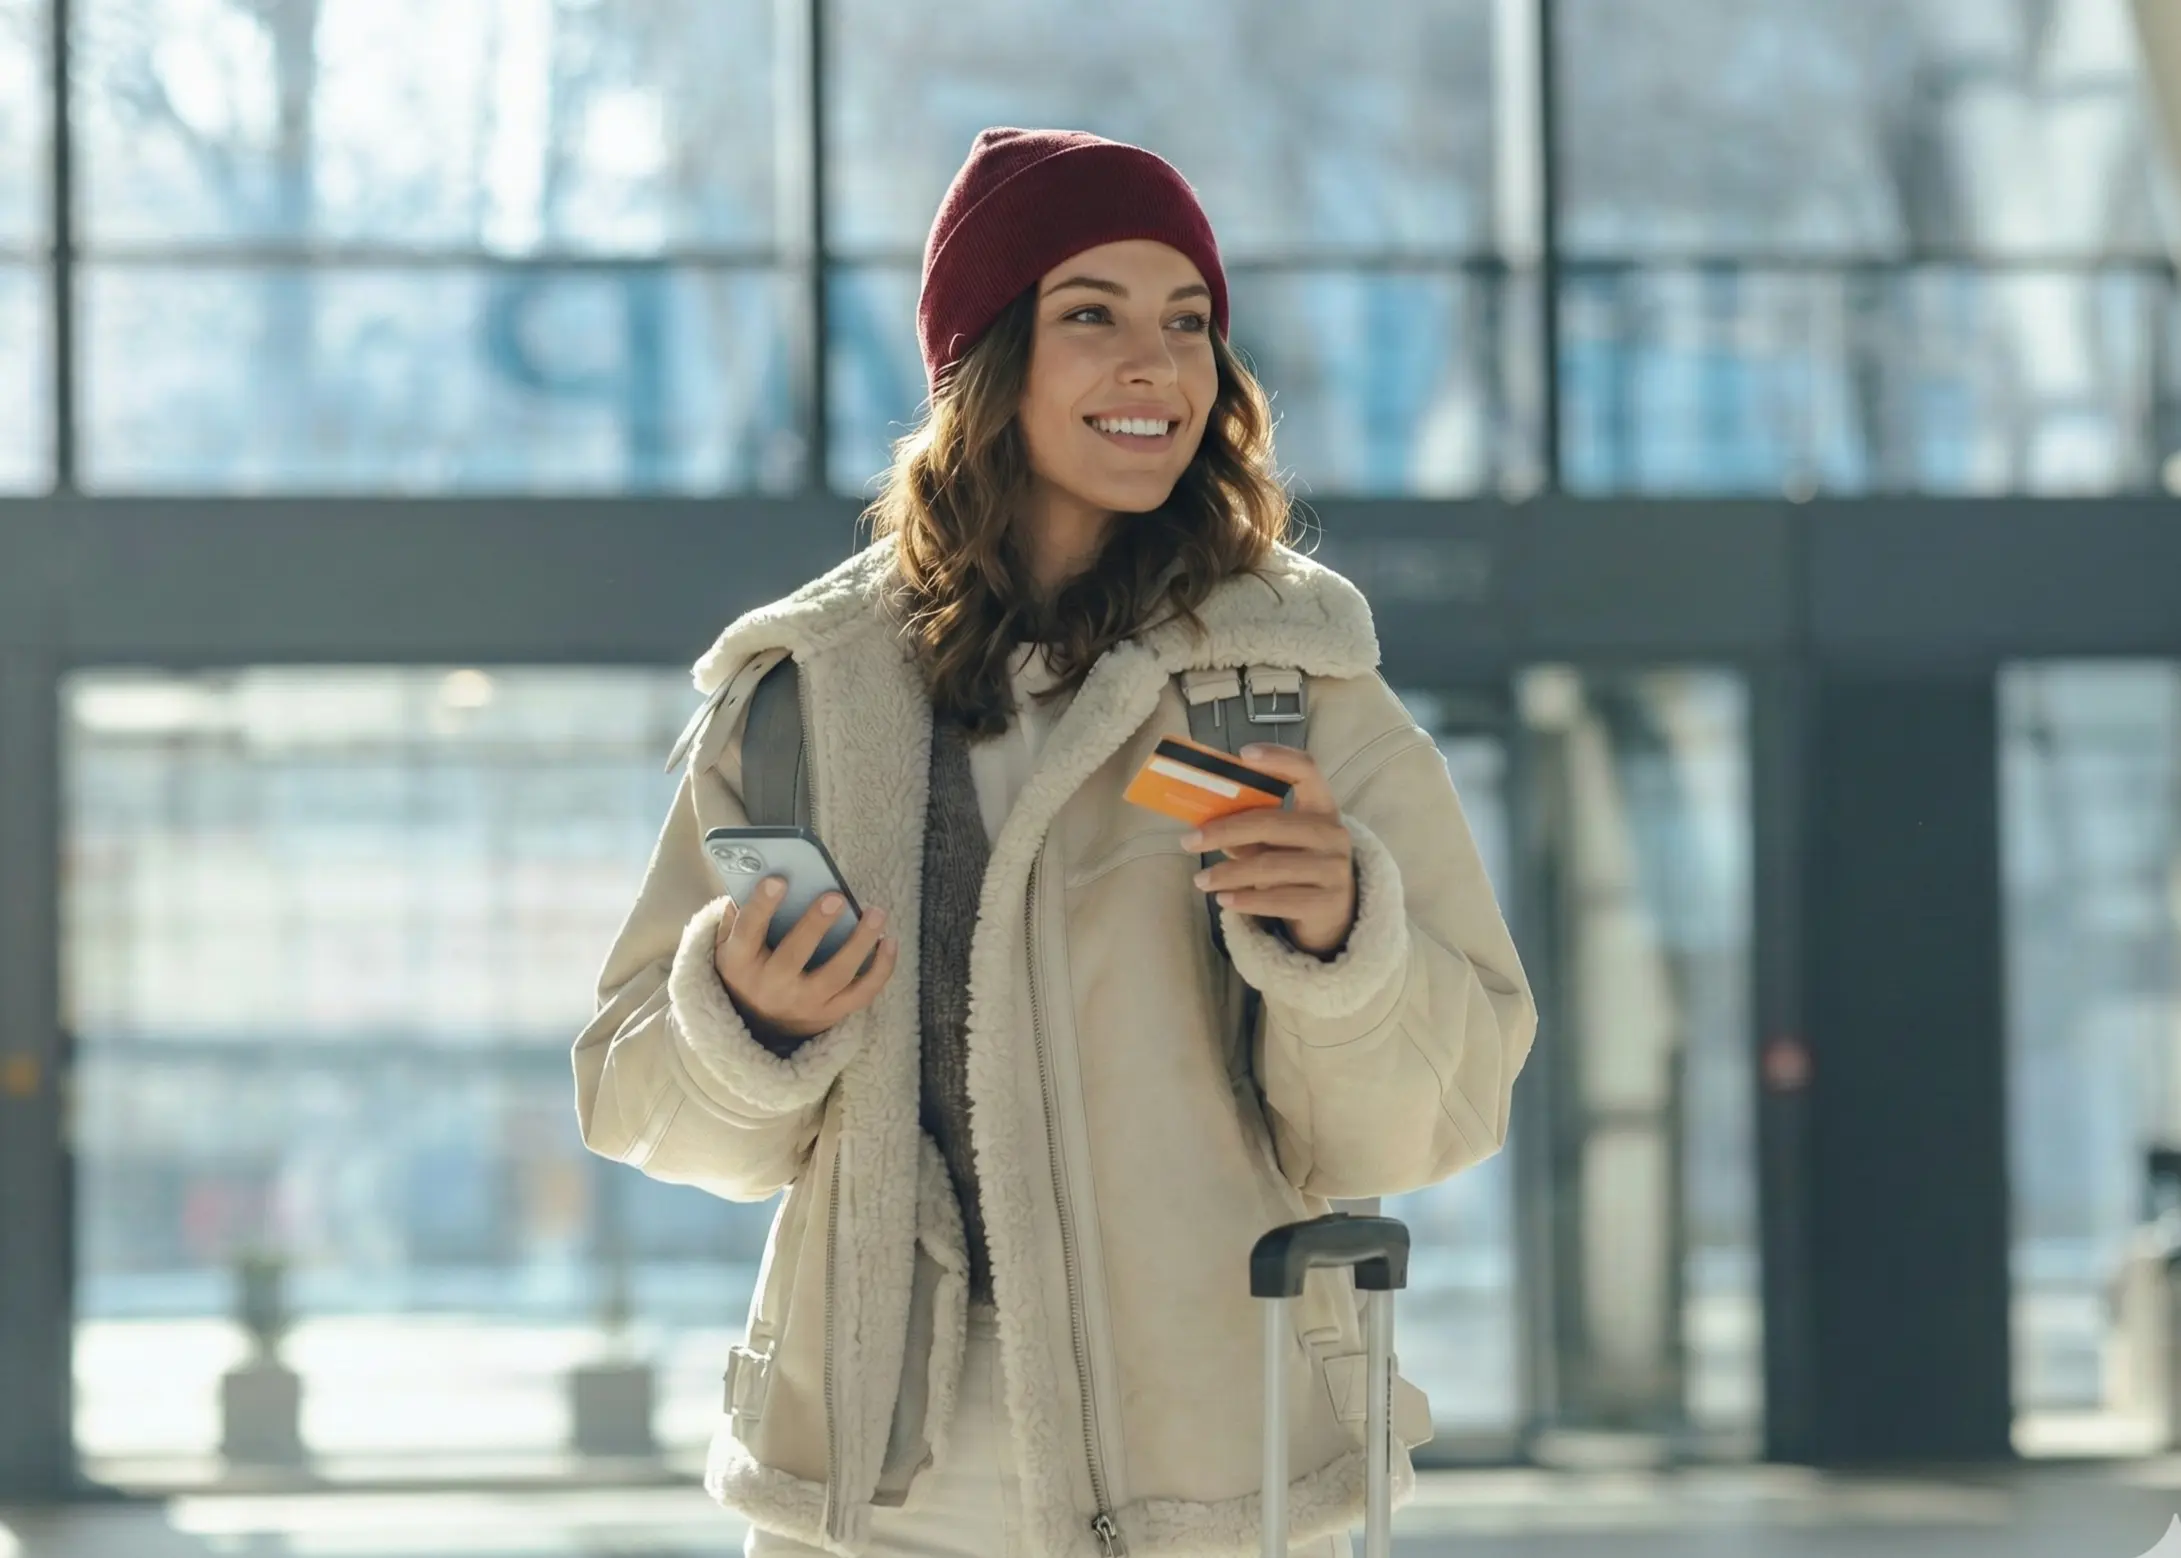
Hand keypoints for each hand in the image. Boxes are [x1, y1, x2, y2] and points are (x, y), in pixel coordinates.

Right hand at [713, 878, 897, 1042]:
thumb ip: (740, 912)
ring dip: (859, 943)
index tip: (778, 880)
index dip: (761, 906)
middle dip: (815, 925)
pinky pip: (862, 993)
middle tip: (836, 897)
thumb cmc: (751, 968)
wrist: (762, 1024)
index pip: (747, 931)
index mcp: (740, 963)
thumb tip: (759, 872)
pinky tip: (889, 941)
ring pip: (836, 974)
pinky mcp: (831, 1013)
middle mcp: (771, 986)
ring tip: (875, 913)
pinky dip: (880, 969)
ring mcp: (803, 1003)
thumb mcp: (732, 944)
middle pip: (793, 956)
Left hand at [1181, 743, 1356, 957]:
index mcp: (1321, 807)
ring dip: (1228, 873)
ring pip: (1270, 866)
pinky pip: (1278, 900)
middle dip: (1225, 831)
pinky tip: (1224, 900)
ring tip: (1201, 880)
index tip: (1243, 754)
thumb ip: (1249, 829)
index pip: (1307, 771)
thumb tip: (1204, 824)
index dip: (1278, 758)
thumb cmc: (1296, 864)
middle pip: (1272, 823)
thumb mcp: (1276, 843)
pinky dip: (1246, 900)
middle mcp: (1333, 833)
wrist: (1333, 913)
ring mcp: (1335, 869)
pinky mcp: (1328, 903)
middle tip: (1189, 841)